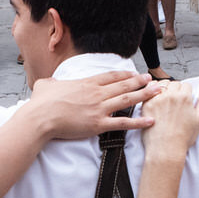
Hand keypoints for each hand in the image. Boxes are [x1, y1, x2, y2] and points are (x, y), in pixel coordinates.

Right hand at [26, 70, 161, 139]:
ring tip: (158, 92)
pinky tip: (151, 120)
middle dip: (140, 81)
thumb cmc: (41, 102)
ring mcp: (99, 108)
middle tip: (152, 79)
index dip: (125, 74)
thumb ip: (52, 82)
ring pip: (128, 99)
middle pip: (124, 85)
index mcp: (86, 83)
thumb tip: (50, 83)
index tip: (134, 73)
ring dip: (145, 95)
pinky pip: (123, 123)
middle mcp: (96, 93)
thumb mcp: (46, 85)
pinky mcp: (99, 124)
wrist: (41, 117)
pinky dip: (138, 122)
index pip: (110, 76)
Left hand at [141, 82, 198, 159]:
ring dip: (164, 89)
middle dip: (175, 90)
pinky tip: (155, 99)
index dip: (186, 92)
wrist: (166, 149)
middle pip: (174, 83)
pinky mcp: (146, 104)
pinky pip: (148, 90)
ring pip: (161, 85)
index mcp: (184, 97)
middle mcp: (170, 95)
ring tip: (165, 101)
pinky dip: (151, 91)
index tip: (184, 100)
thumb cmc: (183, 137)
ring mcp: (157, 99)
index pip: (186, 85)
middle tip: (175, 102)